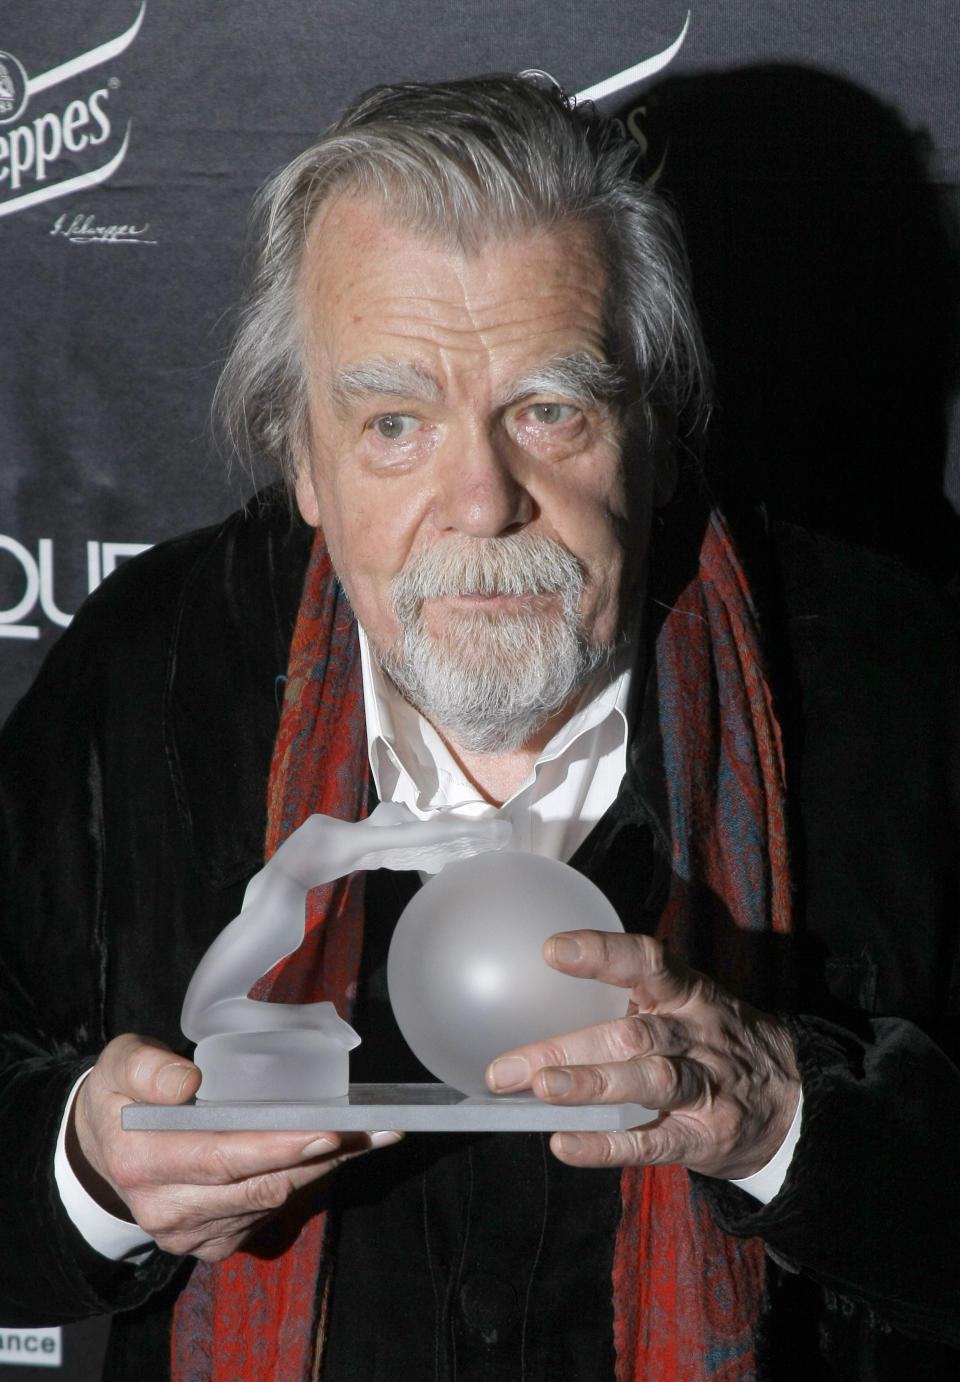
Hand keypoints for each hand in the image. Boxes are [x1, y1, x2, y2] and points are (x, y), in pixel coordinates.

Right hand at [70, 1034, 400, 1259]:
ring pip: (271, 1201)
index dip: (275, 1148)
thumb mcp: (120, 1064)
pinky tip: (335, 1155)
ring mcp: (189, 1234)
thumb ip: (147, 1067)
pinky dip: (304, 1182)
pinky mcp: (211, 1244)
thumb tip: (186, 1082)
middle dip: (318, 1157)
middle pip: (258, 1186)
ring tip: (366, 1134)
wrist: (105, 1150)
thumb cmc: (122, 1096)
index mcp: (141, 1162)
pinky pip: (269, 1214)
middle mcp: (165, 1209)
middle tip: (369, 1129)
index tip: (325, 1132)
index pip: (220, 1158)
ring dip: (321, 1169)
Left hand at [485, 931, 799, 1179]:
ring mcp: (706, 1085)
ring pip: (648, 1080)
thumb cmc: (712, 1042)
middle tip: (505, 1067)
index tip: (553, 950)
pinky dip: (608, 1145)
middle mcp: (695, 1033)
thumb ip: (627, 1002)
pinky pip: (654, 1140)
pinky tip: (565, 1144)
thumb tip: (533, 1005)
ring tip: (541, 1092)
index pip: (647, 962)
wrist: (791, 1099)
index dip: (603, 953)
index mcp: (686, 993)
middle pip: (630, 1034)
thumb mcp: (686, 1004)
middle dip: (565, 1048)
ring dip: (591, 1085)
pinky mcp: (706, 1136)